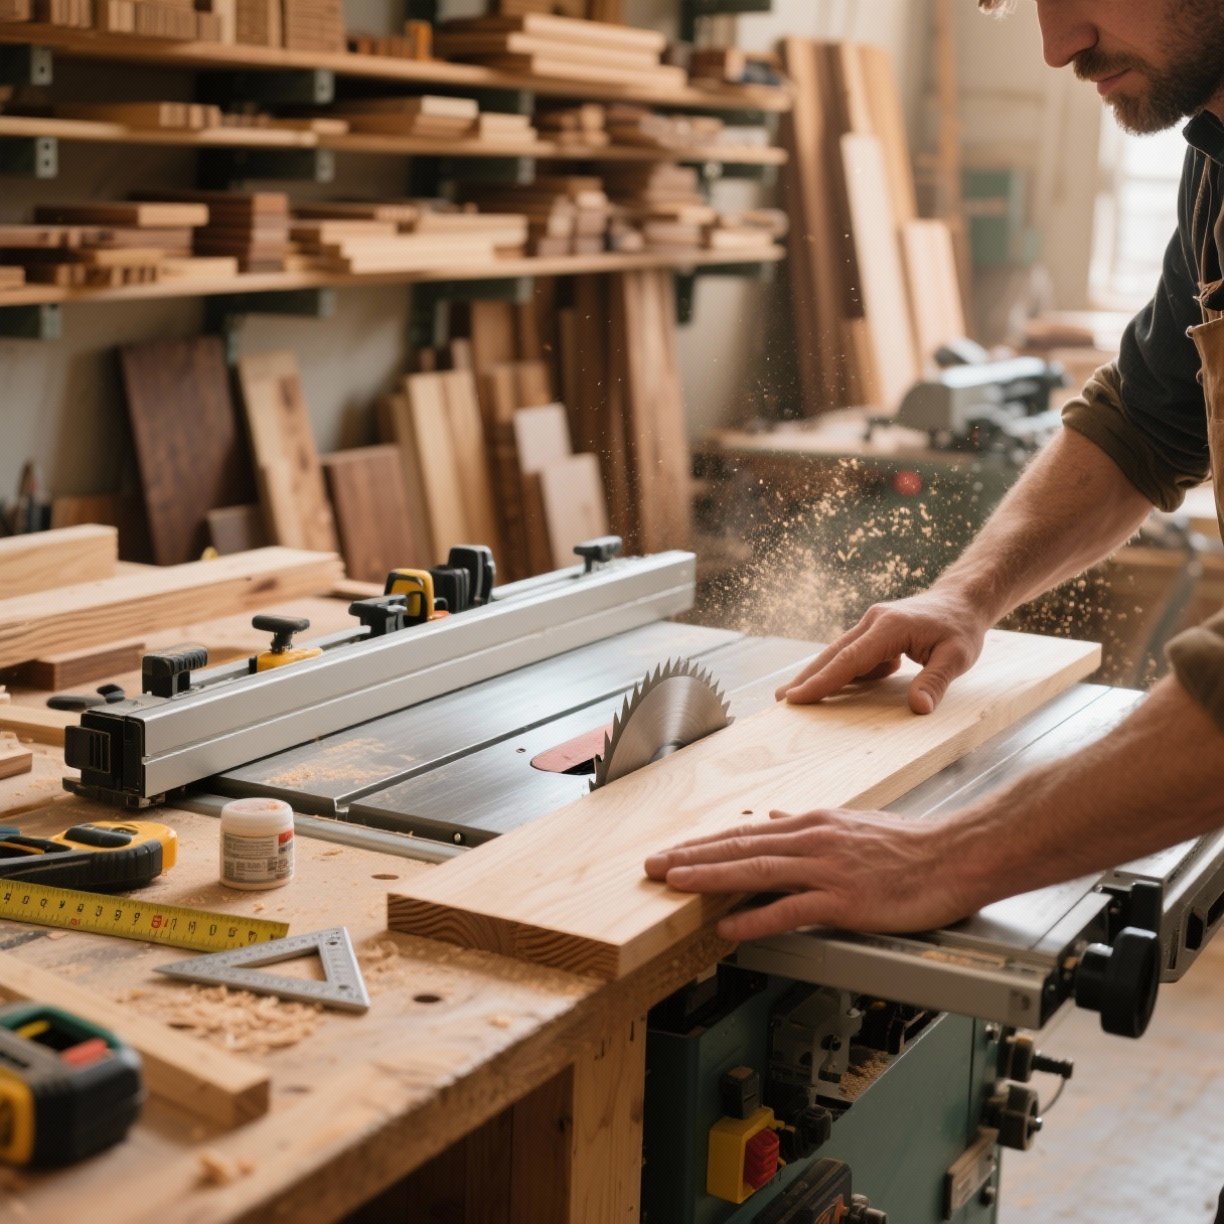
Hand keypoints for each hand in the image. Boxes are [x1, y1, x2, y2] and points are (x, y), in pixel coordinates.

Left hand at [643, 808, 975, 940]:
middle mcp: (812, 839)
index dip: (703, 844)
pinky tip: (729, 926)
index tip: (671, 851)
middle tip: (651, 866)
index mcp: (812, 823)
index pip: (745, 833)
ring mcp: (827, 868)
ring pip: (756, 870)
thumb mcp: (850, 824)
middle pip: (739, 847)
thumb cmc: (908, 846)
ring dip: (710, 877)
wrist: (954, 856)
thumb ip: (809, 824)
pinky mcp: (845, 898)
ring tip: (674, 883)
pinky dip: (756, 918)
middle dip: (691, 856)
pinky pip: (791, 909)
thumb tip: (775, 814)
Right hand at [775, 588, 990, 713]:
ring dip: (819, 674)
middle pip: (833, 654)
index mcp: (889, 627)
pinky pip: (852, 654)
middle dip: (807, 677)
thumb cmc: (960, 628)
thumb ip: (936, 681)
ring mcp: (871, 624)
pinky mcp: (874, 631)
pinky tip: (834, 689)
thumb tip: (918, 708)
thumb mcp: (957, 657)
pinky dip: (841, 671)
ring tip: (796, 696)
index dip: (823, 681)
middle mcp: (873, 622)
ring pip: (838, 653)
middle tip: (781, 699)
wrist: (961, 599)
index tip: (797, 697)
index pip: (850, 659)